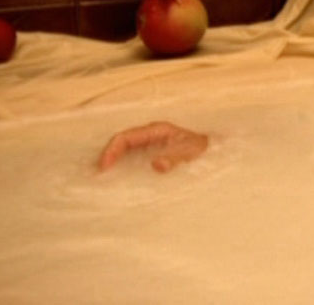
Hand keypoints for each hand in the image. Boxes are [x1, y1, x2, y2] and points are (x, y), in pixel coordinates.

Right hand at [97, 121, 216, 172]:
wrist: (217, 148)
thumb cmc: (205, 147)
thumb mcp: (192, 151)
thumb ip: (175, 158)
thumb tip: (156, 165)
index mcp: (156, 130)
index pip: (126, 137)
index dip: (112, 150)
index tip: (104, 167)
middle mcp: (151, 136)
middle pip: (121, 143)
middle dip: (107, 157)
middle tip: (96, 177)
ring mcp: (152, 146)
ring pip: (125, 152)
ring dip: (114, 163)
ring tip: (103, 181)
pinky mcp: (154, 156)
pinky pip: (134, 160)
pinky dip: (124, 169)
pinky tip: (120, 182)